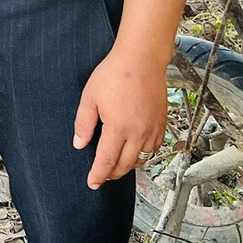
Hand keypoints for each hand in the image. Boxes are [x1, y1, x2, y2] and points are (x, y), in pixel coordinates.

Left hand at [73, 45, 167, 188]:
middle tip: (102, 175)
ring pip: (142, 159)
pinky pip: (154, 148)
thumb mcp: (90, 96)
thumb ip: (84, 123)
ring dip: (128, 165)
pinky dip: (144, 154)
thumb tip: (79, 144)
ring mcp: (153, 129)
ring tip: (117, 163)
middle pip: (126, 165)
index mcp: (119, 128)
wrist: (141, 59)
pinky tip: (135, 149)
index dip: (98, 175)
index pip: (107, 161)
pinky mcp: (162, 123)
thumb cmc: (114, 73)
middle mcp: (138, 133)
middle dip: (112, 173)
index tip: (92, 183)